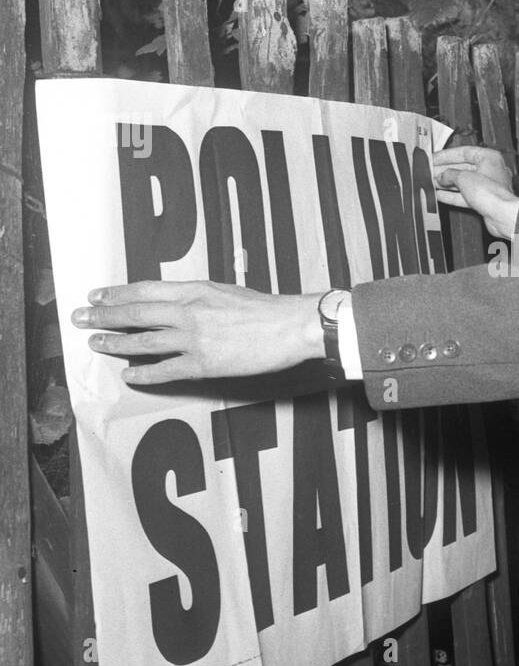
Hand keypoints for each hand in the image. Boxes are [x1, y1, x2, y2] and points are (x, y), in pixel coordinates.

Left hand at [71, 281, 326, 385]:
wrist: (291, 326)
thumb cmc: (266, 309)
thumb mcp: (226, 291)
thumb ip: (198, 297)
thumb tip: (176, 304)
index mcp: (195, 290)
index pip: (145, 289)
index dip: (116, 293)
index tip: (97, 296)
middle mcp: (188, 311)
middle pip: (135, 312)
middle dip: (103, 315)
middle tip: (80, 317)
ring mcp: (194, 338)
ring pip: (143, 341)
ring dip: (115, 343)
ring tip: (96, 343)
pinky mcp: (204, 364)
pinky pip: (165, 370)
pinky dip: (144, 374)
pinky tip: (129, 376)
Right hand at [433, 145, 518, 240]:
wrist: (502, 216)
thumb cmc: (492, 194)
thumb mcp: (464, 178)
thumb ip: (449, 174)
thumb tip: (441, 176)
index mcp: (489, 157)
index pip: (464, 152)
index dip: (447, 155)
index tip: (434, 158)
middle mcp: (490, 170)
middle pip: (463, 167)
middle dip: (445, 170)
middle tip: (430, 171)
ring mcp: (487, 186)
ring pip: (463, 182)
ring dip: (447, 183)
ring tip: (432, 183)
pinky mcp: (483, 200)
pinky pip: (465, 195)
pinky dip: (452, 195)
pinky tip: (440, 195)